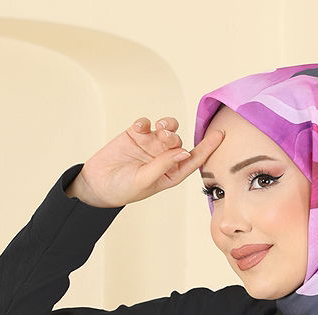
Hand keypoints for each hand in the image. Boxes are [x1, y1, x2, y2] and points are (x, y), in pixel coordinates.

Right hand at [71, 116, 224, 207]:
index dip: (207, 147)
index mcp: (170, 173)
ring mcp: (150, 145)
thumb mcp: (144, 181)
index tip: (221, 135)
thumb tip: (183, 152)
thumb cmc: (122, 189)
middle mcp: (163, 158)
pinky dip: (146, 122)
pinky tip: (140, 127)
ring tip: (161, 129)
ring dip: (167, 126)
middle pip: (179, 142)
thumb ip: (163, 166)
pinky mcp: (136, 135)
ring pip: (167, 129)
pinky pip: (147, 123)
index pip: (193, 159)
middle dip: (175, 137)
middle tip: (166, 138)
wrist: (97, 184)